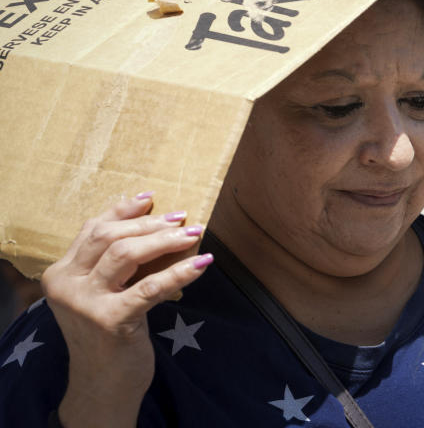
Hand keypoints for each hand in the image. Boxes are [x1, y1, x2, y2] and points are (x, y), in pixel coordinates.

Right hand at [41, 193, 211, 427]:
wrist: (103, 385)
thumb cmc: (109, 334)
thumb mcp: (103, 294)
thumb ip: (114, 264)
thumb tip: (155, 223)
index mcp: (61, 273)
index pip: (93, 229)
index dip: (124, 210)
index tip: (152, 198)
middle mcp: (66, 285)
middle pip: (110, 237)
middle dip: (151, 224)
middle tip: (183, 218)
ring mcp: (85, 303)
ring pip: (126, 254)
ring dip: (165, 240)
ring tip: (194, 233)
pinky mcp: (110, 320)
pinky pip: (151, 286)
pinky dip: (180, 272)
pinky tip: (201, 264)